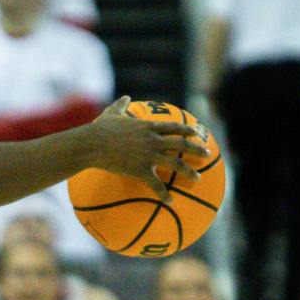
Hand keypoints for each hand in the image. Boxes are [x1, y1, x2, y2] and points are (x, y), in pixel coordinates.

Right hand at [83, 97, 209, 197]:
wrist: (92, 144)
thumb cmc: (100, 129)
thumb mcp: (112, 113)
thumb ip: (121, 105)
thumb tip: (125, 98)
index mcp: (148, 127)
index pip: (174, 127)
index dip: (187, 130)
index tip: (197, 133)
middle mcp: (153, 140)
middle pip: (181, 144)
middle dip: (196, 149)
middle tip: (207, 154)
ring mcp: (148, 155)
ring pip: (175, 164)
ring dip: (188, 171)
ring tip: (198, 178)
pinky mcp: (141, 169)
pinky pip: (156, 184)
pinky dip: (164, 193)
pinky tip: (170, 201)